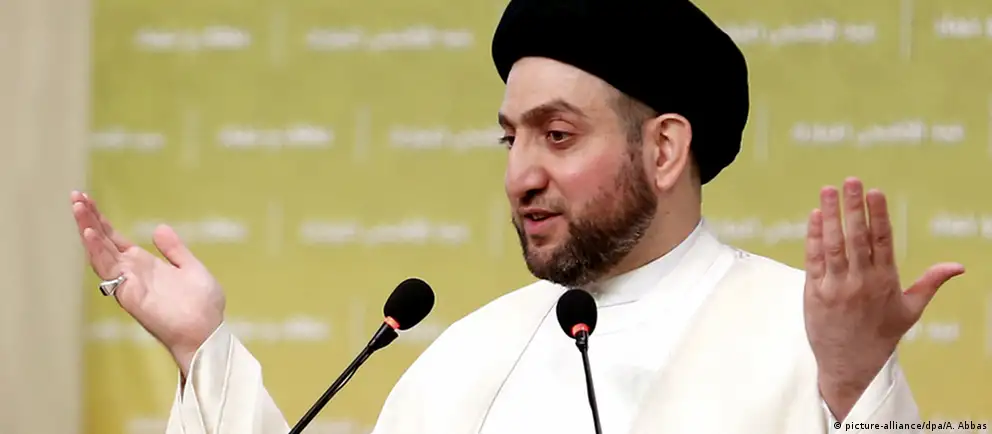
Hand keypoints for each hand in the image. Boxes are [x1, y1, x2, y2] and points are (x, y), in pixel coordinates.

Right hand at [71, 191, 224, 376]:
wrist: (207, 331)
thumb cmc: (202, 306)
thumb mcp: (191, 268)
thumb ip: (175, 250)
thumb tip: (158, 229)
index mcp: (144, 265)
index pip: (115, 239)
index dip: (101, 221)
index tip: (87, 200)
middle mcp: (131, 273)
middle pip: (103, 242)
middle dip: (88, 219)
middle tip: (75, 196)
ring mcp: (127, 283)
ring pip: (100, 253)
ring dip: (87, 230)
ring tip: (77, 207)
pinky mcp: (128, 294)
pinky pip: (108, 271)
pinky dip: (97, 251)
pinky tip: (89, 233)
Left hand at [802, 178, 963, 420]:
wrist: (850, 364)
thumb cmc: (881, 335)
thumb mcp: (910, 310)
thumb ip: (930, 283)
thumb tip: (959, 266)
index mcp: (885, 281)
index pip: (882, 241)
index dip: (878, 214)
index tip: (876, 191)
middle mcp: (861, 281)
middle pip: (856, 237)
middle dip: (854, 207)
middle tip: (851, 181)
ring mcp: (836, 286)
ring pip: (833, 244)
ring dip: (830, 215)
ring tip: (828, 190)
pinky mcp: (815, 292)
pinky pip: (814, 259)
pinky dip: (813, 236)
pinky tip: (815, 216)